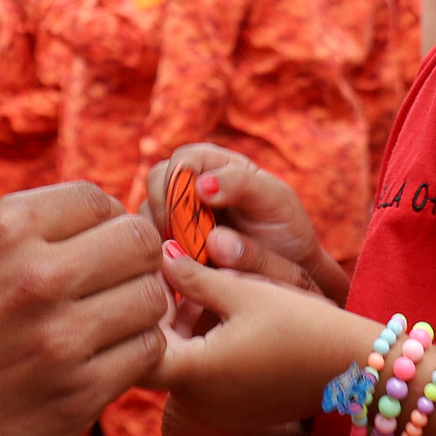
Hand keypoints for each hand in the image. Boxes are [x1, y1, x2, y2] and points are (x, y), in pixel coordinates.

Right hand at [0, 183, 169, 435]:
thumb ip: (26, 238)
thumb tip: (100, 220)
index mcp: (0, 228)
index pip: (98, 199)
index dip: (105, 226)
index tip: (93, 253)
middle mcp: (35, 274)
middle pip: (139, 242)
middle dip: (134, 264)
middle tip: (111, 291)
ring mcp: (60, 336)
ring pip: (152, 297)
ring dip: (138, 313)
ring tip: (107, 329)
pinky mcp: (78, 394)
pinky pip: (146, 352)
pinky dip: (134, 357)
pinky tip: (103, 364)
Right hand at [143, 144, 348, 303]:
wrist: (290, 272)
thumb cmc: (285, 229)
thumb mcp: (275, 201)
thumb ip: (242, 185)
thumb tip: (203, 185)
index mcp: (214, 163)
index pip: (182, 160)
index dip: (181, 186)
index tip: (191, 217)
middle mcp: (189, 184)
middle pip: (155, 184)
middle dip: (166, 213)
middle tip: (187, 244)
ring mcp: (175, 214)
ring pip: (145, 217)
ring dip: (161, 238)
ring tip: (189, 261)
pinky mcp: (168, 246)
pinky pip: (147, 246)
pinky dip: (157, 260)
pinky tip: (177, 274)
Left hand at [147, 248, 371, 435]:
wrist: (353, 370)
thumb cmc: (302, 325)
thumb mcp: (245, 292)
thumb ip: (194, 277)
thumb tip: (161, 254)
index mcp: (194, 371)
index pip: (136, 346)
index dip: (135, 311)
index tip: (148, 277)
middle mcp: (196, 400)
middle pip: (151, 358)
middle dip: (154, 318)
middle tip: (163, 279)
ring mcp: (214, 411)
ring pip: (175, 368)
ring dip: (175, 333)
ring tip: (185, 292)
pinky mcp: (232, 413)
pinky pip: (199, 380)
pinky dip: (197, 351)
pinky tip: (212, 320)